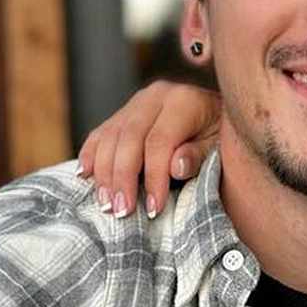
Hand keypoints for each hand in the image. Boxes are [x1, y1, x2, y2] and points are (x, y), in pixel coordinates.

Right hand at [76, 80, 221, 218]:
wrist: (217, 115)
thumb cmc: (221, 136)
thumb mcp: (220, 146)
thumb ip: (199, 155)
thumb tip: (175, 167)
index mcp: (184, 100)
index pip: (159, 142)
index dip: (154, 177)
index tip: (154, 208)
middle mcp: (156, 95)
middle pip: (129, 138)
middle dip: (122, 178)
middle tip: (121, 210)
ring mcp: (137, 102)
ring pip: (110, 136)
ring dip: (104, 173)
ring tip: (106, 204)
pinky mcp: (124, 112)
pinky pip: (100, 133)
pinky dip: (90, 155)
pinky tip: (85, 176)